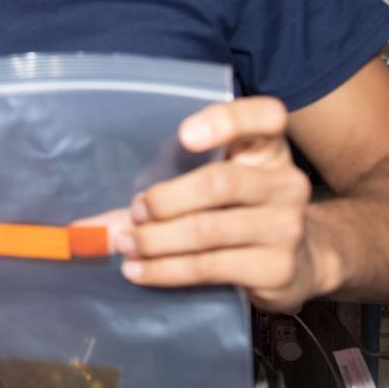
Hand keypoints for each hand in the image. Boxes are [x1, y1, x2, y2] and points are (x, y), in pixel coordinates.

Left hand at [116, 97, 331, 311]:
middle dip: (165, 199)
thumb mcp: (214, 186)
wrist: (303, 261)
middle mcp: (285, 182)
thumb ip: (159, 190)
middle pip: (219, 182)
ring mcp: (287, 226)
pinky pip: (211, 267)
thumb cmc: (241, 210)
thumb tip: (85, 224)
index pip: (265, 117)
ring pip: (208, 230)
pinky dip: (166, 270)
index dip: (226, 121)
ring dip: (156, 240)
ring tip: (126, 244)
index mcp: (267, 148)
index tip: (184, 136)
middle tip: (135, 212)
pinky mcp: (278, 268)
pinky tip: (139, 271)